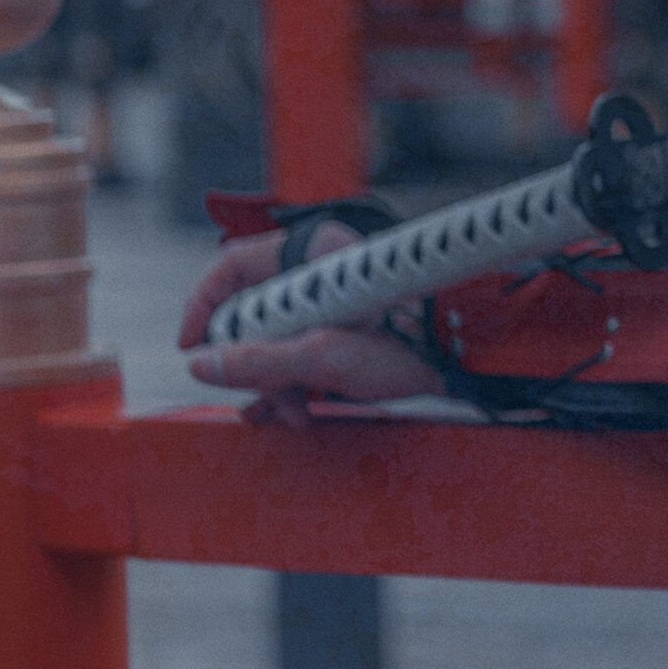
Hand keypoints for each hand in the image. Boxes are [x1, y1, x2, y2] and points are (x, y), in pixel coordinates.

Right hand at [179, 224, 441, 426]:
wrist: (475, 361)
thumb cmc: (414, 346)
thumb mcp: (326, 356)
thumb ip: (260, 360)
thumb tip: (200, 363)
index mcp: (315, 254)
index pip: (234, 266)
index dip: (205, 305)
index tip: (192, 347)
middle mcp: (322, 271)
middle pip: (255, 312)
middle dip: (252, 362)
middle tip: (264, 396)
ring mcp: (338, 301)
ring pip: (279, 337)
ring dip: (277, 381)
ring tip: (296, 414)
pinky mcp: (353, 329)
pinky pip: (305, 350)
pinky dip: (297, 381)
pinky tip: (294, 414)